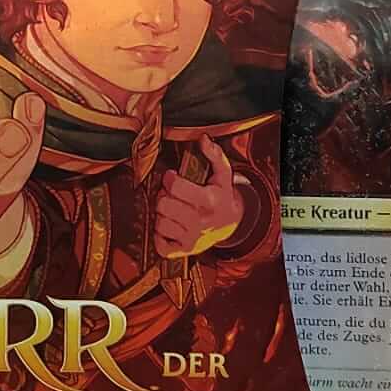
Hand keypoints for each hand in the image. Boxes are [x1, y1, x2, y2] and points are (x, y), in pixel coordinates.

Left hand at [154, 136, 244, 258]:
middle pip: (163, 204)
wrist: (230, 225)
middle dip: (164, 195)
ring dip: (162, 214)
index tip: (172, 177)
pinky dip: (160, 234)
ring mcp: (191, 239)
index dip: (169, 178)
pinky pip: (160, 243)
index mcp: (209, 201)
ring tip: (172, 210)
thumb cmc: (221, 196)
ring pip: (159, 222)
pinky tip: (170, 226)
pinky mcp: (183, 251)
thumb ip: (214, 154)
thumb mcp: (223, 174)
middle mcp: (200, 222)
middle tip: (171, 194)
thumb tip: (203, 139)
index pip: (174, 186)